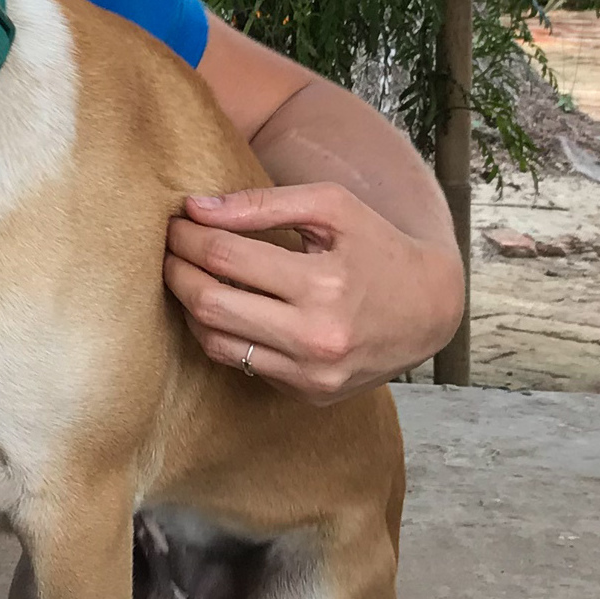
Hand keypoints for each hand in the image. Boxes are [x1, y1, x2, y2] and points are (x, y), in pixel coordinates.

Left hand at [163, 183, 462, 403]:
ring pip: (215, 341)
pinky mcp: (309, 395)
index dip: (188, 236)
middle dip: (176, 270)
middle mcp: (317, 338)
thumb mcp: (332, 208)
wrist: (431, 309)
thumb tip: (196, 209)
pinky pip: (241, 364)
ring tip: (187, 274)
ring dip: (189, 305)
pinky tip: (218, 306)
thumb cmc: (377, 246)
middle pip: (209, 304)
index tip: (174, 221)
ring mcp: (313, 375)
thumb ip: (263, 204)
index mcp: (324, 285)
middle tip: (168, 248)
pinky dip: (219, 333)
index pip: (225, 257)